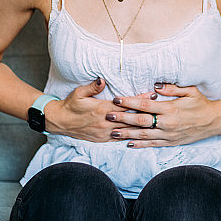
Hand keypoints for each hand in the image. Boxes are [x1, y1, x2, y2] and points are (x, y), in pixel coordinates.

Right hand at [44, 79, 158, 141]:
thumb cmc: (70, 105)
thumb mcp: (79, 93)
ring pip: (127, 130)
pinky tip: (141, 135)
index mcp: (101, 110)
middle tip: (161, 107)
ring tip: (156, 120)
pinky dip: (131, 136)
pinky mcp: (102, 140)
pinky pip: (119, 139)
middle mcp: (105, 123)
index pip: (125, 105)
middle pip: (130, 118)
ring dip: (141, 125)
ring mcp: (104, 133)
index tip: (152, 94)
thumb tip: (103, 80)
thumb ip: (92, 87)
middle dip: (147, 112)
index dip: (140, 100)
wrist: (59, 122)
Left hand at [106, 83, 220, 147]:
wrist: (214, 121)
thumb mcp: (190, 91)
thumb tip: (155, 86)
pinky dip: (140, 145)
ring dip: (127, 134)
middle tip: (108, 116)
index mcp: (170, 108)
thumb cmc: (202, 103)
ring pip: (144, 135)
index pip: (145, 105)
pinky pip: (153, 144)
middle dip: (123, 118)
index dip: (129, 102)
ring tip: (113, 132)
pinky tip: (129, 143)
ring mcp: (169, 134)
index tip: (116, 99)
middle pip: (141, 121)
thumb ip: (171, 88)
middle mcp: (167, 123)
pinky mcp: (171, 142)